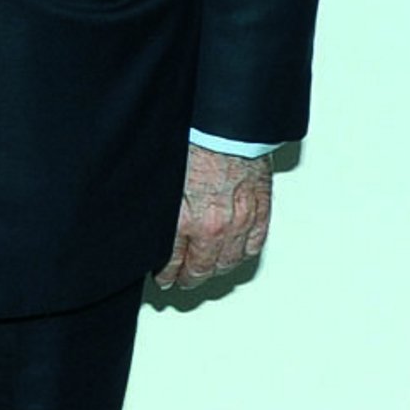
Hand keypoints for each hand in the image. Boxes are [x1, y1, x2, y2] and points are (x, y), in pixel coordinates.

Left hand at [156, 143, 273, 287]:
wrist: (225, 126)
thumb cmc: (192, 142)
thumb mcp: (161, 179)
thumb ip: (160, 209)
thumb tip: (150, 224)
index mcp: (185, 220)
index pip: (172, 261)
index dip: (166, 273)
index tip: (163, 278)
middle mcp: (214, 227)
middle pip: (201, 268)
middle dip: (188, 278)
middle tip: (181, 282)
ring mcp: (240, 221)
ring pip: (228, 261)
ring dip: (216, 270)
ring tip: (206, 273)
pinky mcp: (260, 211)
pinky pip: (254, 245)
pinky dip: (243, 254)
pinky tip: (234, 257)